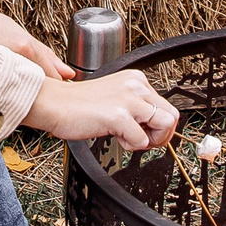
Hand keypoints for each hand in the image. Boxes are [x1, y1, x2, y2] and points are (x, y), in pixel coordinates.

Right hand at [22, 70, 177, 149]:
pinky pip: (142, 140)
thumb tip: (156, 127)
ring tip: (129, 138)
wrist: (53, 104)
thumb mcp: (115, 98)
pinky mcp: (119, 115)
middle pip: (172, 116)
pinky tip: (115, 137)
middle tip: (141, 139)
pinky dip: (131, 146)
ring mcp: (128, 99)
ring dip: (150, 140)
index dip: (158, 126)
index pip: (167, 106)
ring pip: (166, 124)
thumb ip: (136, 108)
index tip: (142, 131)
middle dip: (160, 135)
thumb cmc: (79, 106)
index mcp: (136, 80)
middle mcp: (136, 85)